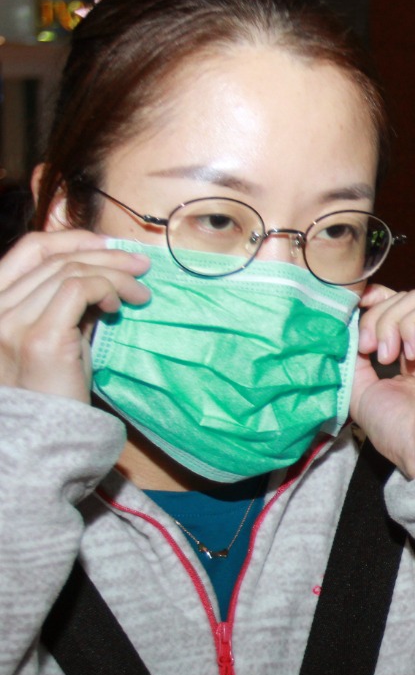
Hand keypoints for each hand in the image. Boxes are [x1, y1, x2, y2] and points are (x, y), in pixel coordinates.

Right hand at [0, 230, 149, 401]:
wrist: (43, 436)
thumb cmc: (54, 389)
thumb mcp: (57, 335)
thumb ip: (68, 305)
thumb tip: (103, 278)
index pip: (28, 249)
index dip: (71, 238)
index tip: (108, 245)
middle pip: (55, 257)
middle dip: (106, 255)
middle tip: (141, 265)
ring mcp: (11, 322)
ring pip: (70, 270)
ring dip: (115, 275)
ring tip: (140, 292)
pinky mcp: (40, 337)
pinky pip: (79, 289)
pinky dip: (107, 289)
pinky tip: (120, 306)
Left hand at [351, 284, 414, 479]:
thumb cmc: (402, 433)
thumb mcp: (361, 389)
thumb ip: (353, 355)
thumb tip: (344, 323)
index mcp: (412, 353)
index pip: (392, 307)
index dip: (370, 302)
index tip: (348, 314)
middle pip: (400, 300)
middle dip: (374, 318)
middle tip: (366, 350)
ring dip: (389, 323)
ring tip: (384, 357)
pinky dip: (410, 326)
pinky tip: (407, 355)